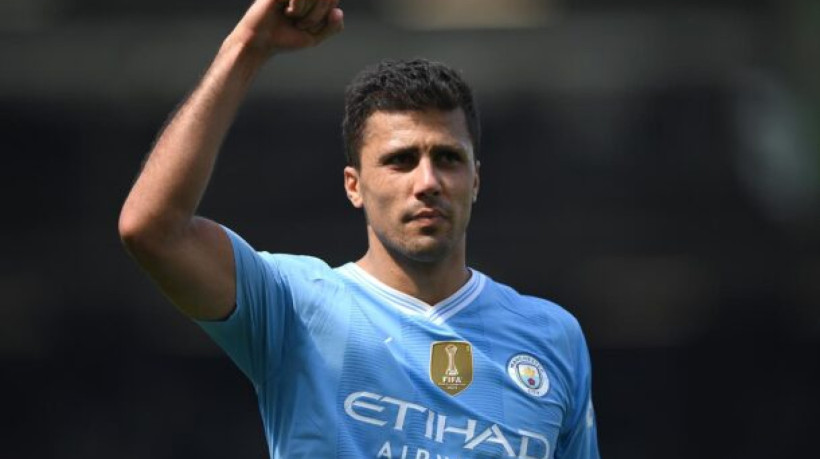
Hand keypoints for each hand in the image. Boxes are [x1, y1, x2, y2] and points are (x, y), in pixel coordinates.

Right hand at [229, 0, 343, 56]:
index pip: (333, 0)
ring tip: (293, 20)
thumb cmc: (285, 39)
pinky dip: (298, 9)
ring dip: (309, 15)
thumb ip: (332, 27)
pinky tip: (286, 12)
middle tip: (301, 25)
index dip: (327, 17)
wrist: (261, 42)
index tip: (312, 27)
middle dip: (318, 17)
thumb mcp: (314, 37)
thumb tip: (338, 11)